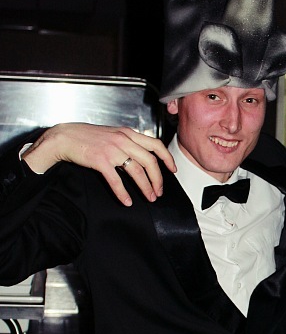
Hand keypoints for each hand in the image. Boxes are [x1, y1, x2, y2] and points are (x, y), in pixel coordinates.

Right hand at [22, 123, 176, 206]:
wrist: (65, 137)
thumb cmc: (87, 137)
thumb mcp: (112, 134)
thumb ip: (128, 142)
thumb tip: (142, 155)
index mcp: (128, 133)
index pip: (156, 144)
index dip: (167, 158)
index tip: (172, 170)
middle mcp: (123, 139)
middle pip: (150, 161)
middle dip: (158, 179)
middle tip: (159, 191)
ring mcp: (112, 149)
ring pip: (137, 171)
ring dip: (146, 187)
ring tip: (149, 197)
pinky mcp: (100, 160)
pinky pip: (116, 180)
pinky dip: (123, 193)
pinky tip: (127, 201)